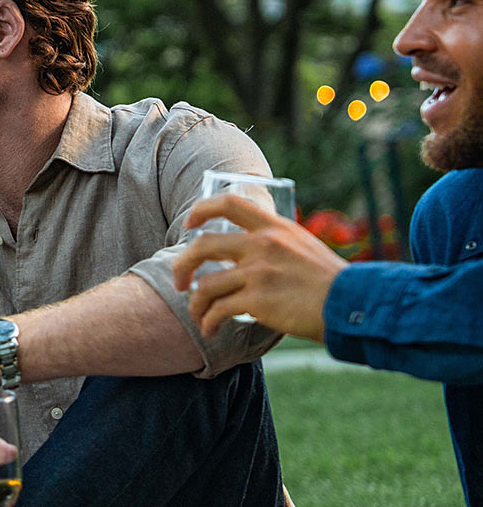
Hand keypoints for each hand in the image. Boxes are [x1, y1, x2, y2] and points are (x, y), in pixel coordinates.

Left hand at [171, 193, 346, 339]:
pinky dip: (208, 322)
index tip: (189, 224)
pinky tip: (211, 330)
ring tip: (200, 317)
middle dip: (182, 266)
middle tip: (181, 283)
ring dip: (196, 305)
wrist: (354, 305)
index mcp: (275, 228)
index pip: (229, 203)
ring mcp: (259, 272)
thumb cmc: (330, 282)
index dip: (201, 209)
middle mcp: (263, 245)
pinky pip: (218, 311)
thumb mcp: (304, 247)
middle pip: (202, 246)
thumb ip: (275, 244)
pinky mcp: (258, 300)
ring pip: (205, 285)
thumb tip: (248, 253)